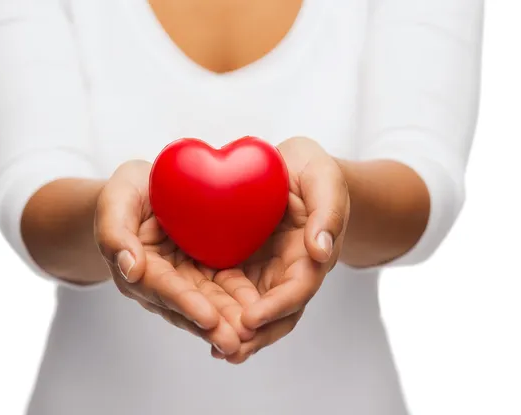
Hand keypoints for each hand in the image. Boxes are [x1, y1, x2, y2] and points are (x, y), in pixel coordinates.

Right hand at [95, 160, 254, 354]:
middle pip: (188, 305)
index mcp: (139, 267)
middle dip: (213, 325)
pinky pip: (223, 289)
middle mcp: (162, 281)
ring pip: (209, 303)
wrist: (148, 187)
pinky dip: (240, 303)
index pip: (163, 287)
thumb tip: (131, 269)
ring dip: (229, 322)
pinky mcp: (204, 272)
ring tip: (251, 337)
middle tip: (237, 342)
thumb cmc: (128, 192)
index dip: (185, 302)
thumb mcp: (116, 200)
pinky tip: (261, 314)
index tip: (208, 318)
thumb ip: (115, 233)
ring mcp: (185, 279)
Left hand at [212, 137, 350, 362]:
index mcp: (312, 255)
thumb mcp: (323, 179)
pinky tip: (201, 322)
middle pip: (277, 313)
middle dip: (255, 335)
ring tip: (216, 349)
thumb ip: (327, 211)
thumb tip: (321, 251)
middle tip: (228, 350)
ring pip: (255, 311)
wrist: (292, 169)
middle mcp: (290, 271)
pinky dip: (222, 311)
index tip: (251, 319)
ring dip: (238, 333)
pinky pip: (234, 294)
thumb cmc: (311, 171)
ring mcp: (267, 272)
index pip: (298, 289)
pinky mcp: (245, 266)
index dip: (276, 307)